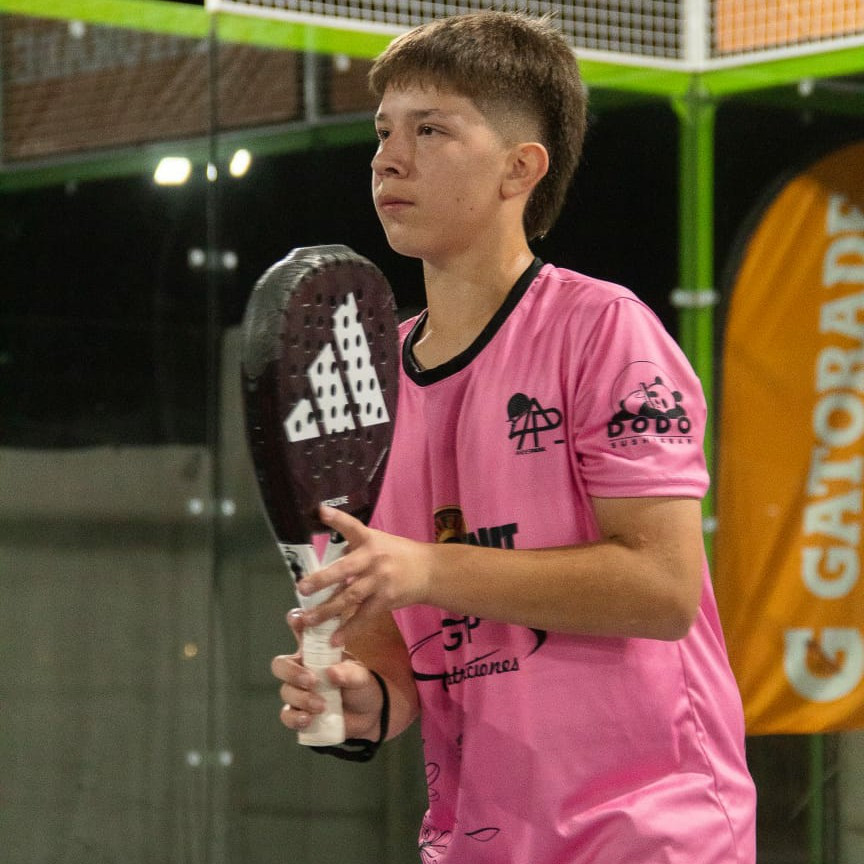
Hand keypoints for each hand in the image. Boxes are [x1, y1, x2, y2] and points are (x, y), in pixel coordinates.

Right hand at [271, 609, 384, 739]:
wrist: (369, 715)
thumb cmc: (362, 686)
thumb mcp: (362, 676)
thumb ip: (350, 673)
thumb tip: (332, 673)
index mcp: (316, 652)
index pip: (301, 632)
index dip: (295, 622)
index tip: (297, 620)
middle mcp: (303, 669)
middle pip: (281, 664)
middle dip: (292, 672)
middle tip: (312, 681)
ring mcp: (299, 691)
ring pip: (285, 691)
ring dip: (301, 698)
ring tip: (322, 706)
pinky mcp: (299, 713)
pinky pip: (287, 715)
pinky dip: (295, 718)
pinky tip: (308, 719)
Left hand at [296, 506, 432, 646]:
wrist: (429, 571)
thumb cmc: (398, 554)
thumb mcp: (378, 542)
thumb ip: (354, 549)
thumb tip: (328, 563)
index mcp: (370, 540)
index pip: (352, 527)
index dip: (337, 518)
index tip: (321, 510)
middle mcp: (373, 559)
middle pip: (344, 569)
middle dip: (321, 579)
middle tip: (302, 589)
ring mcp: (380, 581)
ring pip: (350, 597)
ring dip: (327, 610)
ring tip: (307, 620)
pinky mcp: (386, 600)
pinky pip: (364, 616)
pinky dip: (349, 629)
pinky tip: (335, 638)